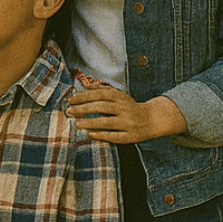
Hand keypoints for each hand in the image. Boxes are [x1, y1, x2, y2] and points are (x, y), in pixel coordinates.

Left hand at [66, 85, 185, 143]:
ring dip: (90, 122)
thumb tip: (86, 85)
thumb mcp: (120, 96)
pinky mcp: (131, 136)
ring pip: (107, 122)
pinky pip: (115, 136)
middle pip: (101, 107)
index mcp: (121, 97)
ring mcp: (129, 123)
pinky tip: (90, 134)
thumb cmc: (131, 107)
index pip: (100, 95)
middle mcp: (125, 109)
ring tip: (77, 123)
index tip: (70, 100)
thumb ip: (103, 91)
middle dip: (83, 109)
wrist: (154, 119)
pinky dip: (102, 135)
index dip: (84, 97)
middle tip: (69, 112)